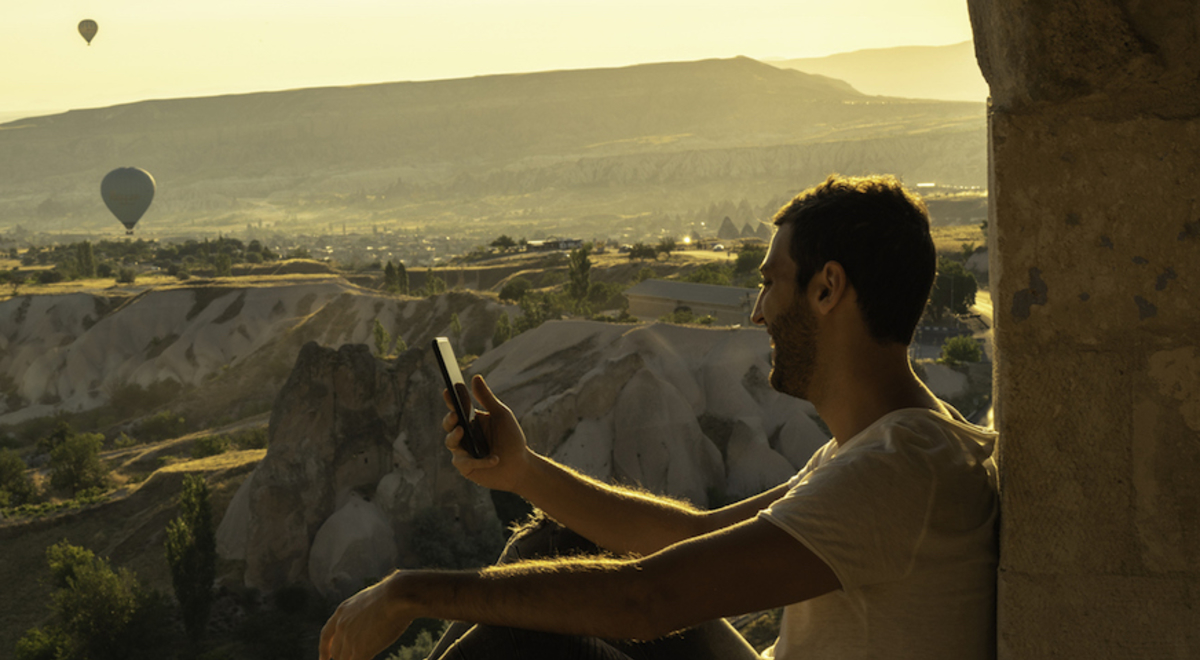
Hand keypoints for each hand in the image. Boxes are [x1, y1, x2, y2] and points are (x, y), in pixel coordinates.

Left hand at [319, 573, 413, 659]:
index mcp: (342, 612)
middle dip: (343, 658)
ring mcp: (349, 639)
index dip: (324, 649)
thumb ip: (364, 613)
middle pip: (336, 651)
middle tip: (353, 658)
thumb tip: (371, 620)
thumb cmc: (393, 596)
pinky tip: (369, 658)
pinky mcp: (360, 650)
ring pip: (344, 659)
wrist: (397, 595)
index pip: (326, 635)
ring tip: (364, 656)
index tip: (324, 659)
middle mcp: (341, 626)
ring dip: (353, 659)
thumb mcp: (370, 601)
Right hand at [443, 374, 532, 492]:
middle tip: (455, 414)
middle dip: (449, 419)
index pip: (456, 407)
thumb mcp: (501, 416)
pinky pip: (466, 462)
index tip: (448, 391)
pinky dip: (481, 460)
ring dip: (455, 437)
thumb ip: (487, 399)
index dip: (450, 399)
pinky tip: (494, 459)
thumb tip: (475, 377)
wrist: (520, 466)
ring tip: (463, 430)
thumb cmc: (511, 439)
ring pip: (451, 442)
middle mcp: (463, 434)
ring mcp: (462, 451)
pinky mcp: (466, 467)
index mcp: (470, 420)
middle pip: (448, 424)